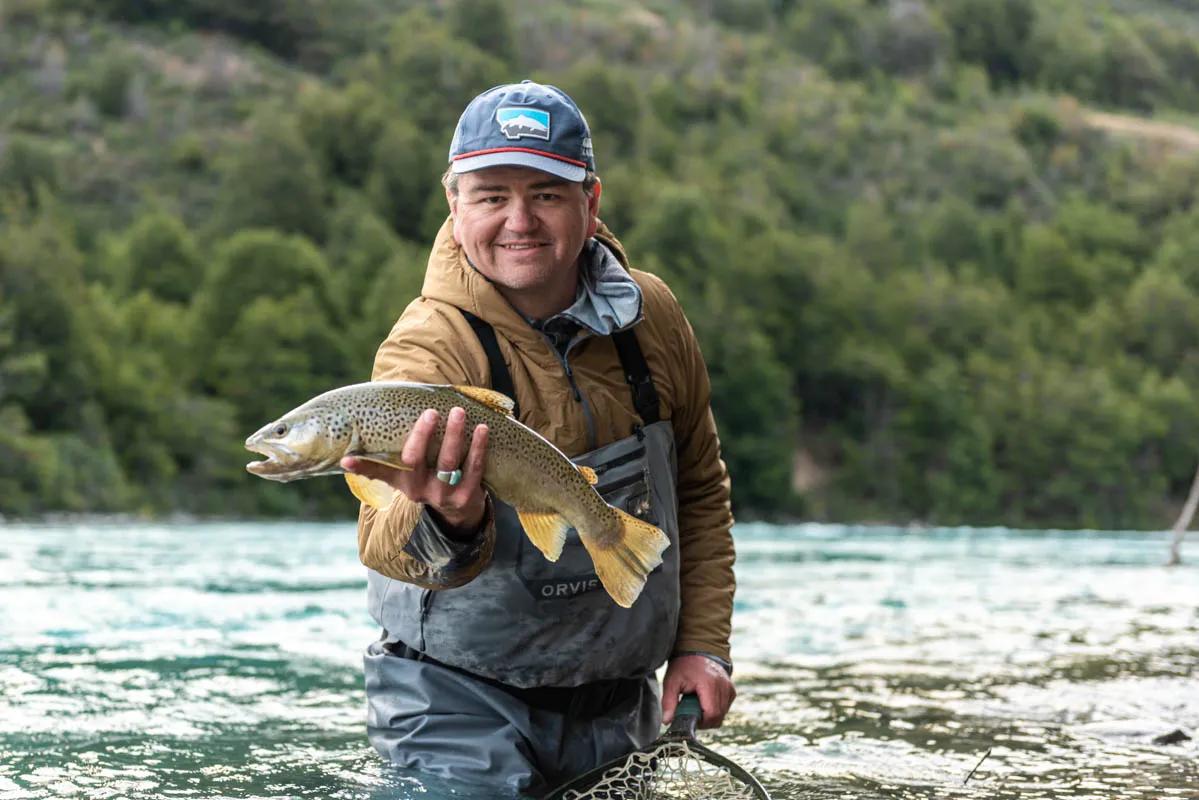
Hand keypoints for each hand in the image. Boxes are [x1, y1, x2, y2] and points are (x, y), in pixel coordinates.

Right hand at [341, 407, 489, 537]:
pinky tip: (482, 429)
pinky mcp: (466, 496)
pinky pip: (473, 468)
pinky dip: (478, 447)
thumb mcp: (411, 476)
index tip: (346, 459)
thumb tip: (361, 439)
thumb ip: (394, 459)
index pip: (379, 472)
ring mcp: (443, 495)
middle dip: (422, 435)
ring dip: (454, 436)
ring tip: (459, 412)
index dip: (363, 466)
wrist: (460, 513)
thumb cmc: (431, 479)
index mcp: (403, 483)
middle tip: (431, 412)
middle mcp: (419, 490)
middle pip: (416, 461)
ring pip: (447, 463)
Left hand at [661, 654, 735, 728]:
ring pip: (723, 714)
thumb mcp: (671, 682)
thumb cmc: (683, 666)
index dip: (701, 721)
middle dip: (704, 720)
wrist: (697, 649)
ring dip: (709, 715)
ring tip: (697, 702)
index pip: (711, 714)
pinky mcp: (731, 690)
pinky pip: (726, 708)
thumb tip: (667, 721)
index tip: (690, 716)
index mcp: (709, 684)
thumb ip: (669, 702)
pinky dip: (716, 709)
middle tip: (691, 709)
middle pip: (718, 717)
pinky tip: (705, 700)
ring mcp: (729, 688)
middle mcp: (723, 686)